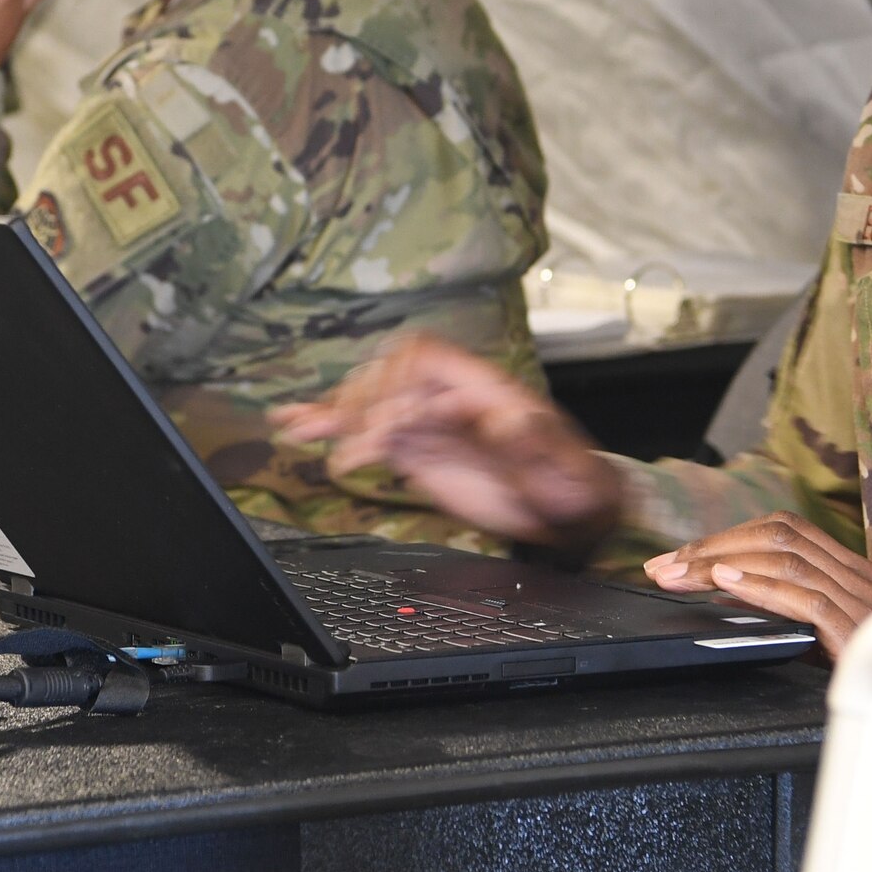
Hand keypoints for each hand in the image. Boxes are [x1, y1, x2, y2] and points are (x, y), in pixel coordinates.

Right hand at [271, 332, 623, 549]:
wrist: (569, 511)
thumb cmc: (572, 482)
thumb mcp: (564, 463)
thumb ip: (535, 441)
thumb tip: (510, 420)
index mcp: (483, 387)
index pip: (425, 359)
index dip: (398, 382)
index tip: (388, 424)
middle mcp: (450, 397)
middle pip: (389, 376)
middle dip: (365, 403)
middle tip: (355, 440)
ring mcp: (431, 423)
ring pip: (372, 403)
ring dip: (335, 412)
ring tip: (299, 426)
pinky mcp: (418, 451)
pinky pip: (370, 433)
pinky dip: (335, 430)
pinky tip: (301, 426)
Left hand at [644, 512, 871, 659]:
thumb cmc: (866, 688)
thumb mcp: (819, 642)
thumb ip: (783, 612)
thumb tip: (723, 592)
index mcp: (855, 576)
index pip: (788, 532)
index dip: (730, 537)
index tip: (683, 557)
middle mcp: (862, 580)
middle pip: (782, 535)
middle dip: (716, 545)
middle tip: (665, 566)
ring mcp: (864, 603)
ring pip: (788, 558)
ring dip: (723, 562)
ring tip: (680, 575)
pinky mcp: (859, 634)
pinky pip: (805, 598)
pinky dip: (759, 587)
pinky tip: (724, 584)